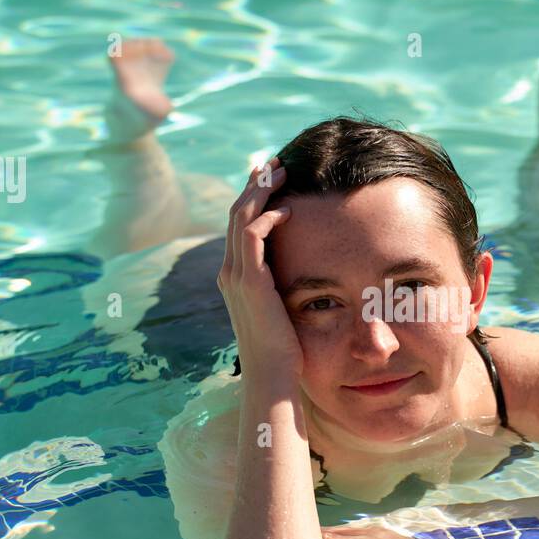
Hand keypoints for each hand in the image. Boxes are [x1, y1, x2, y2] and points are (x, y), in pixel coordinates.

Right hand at [216, 158, 302, 383]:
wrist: (273, 376)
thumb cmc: (285, 352)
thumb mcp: (284, 313)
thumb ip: (287, 290)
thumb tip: (308, 277)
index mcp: (237, 277)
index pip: (241, 225)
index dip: (254, 198)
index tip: (272, 178)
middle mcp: (230, 272)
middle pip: (236, 213)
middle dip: (255, 185)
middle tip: (274, 162)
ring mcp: (236, 276)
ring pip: (241, 218)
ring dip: (260, 191)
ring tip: (280, 171)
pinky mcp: (249, 282)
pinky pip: (252, 237)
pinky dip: (267, 218)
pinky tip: (287, 209)